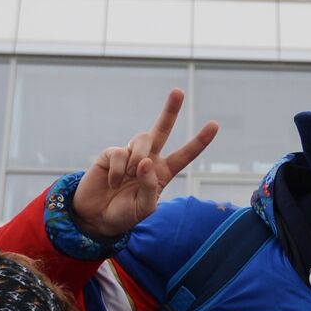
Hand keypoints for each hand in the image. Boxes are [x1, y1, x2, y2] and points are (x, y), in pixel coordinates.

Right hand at [72, 89, 219, 240]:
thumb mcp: (144, 207)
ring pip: (143, 139)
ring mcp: (129, 155)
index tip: (214, 124)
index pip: (185, 155)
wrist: (96, 218)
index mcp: (163, 173)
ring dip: (139, 156)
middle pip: (161, 130)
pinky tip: (112, 182)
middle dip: (170, 110)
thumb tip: (146, 161)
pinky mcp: (110, 154)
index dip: (199, 141)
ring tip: (129, 175)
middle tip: (178, 91)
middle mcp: (148, 160)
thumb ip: (150, 186)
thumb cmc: (124, 214)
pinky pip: (119, 153)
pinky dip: (117, 170)